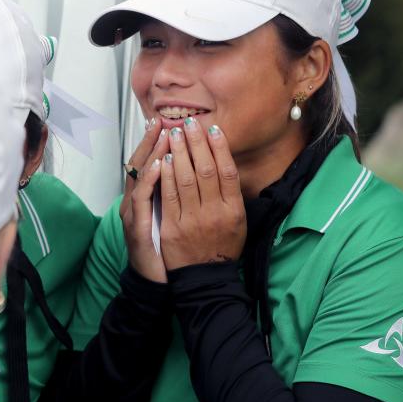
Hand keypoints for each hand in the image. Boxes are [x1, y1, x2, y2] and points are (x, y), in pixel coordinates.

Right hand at [121, 118, 169, 282]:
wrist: (157, 282)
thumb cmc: (167, 250)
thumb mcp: (172, 217)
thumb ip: (176, 195)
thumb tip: (190, 172)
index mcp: (145, 199)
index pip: (148, 164)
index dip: (155, 143)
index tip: (166, 122)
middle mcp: (134, 202)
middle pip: (139, 164)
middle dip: (150, 141)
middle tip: (161, 119)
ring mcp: (132, 214)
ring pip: (138, 177)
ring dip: (150, 154)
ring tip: (162, 135)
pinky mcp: (134, 227)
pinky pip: (141, 200)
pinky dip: (148, 180)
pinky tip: (157, 166)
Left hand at [159, 120, 245, 270]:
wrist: (205, 278)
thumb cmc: (222, 248)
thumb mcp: (238, 224)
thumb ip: (232, 197)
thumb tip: (227, 166)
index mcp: (234, 210)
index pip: (228, 171)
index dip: (220, 148)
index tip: (213, 129)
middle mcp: (215, 213)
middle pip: (206, 170)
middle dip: (196, 143)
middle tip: (189, 122)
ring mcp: (193, 220)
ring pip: (186, 179)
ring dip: (179, 153)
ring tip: (174, 133)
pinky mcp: (173, 227)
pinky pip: (169, 196)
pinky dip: (166, 176)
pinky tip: (164, 160)